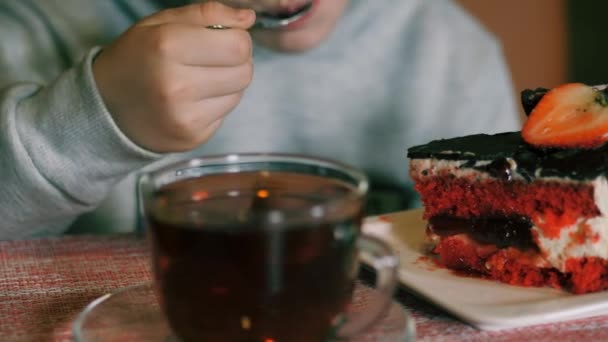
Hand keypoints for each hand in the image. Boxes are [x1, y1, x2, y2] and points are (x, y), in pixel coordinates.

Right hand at [93, 2, 255, 151]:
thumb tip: (248, 19)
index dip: (238, 39)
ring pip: (239, 93)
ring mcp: (185, 116)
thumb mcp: (160, 24)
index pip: (239, 45)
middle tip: (213, 59)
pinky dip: (217, 104)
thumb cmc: (136, 59)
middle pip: (245, 72)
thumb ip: (206, 14)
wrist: (105, 108)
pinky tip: (193, 99)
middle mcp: (177, 85)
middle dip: (236, 61)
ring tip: (200, 79)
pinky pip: (226, 114)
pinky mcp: (192, 137)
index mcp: (167, 47)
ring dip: (228, 83)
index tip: (223, 39)